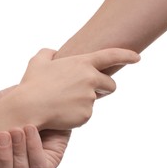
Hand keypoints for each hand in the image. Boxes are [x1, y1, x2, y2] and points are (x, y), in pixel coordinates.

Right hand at [3, 48, 139, 129]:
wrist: (29, 107)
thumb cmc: (32, 83)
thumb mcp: (38, 61)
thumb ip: (49, 53)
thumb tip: (55, 53)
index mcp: (83, 63)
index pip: (112, 56)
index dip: (127, 55)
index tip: (137, 58)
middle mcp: (91, 79)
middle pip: (110, 84)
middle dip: (103, 87)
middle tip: (85, 91)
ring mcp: (90, 98)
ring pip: (94, 101)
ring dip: (85, 101)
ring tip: (63, 102)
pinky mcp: (86, 115)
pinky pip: (85, 114)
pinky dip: (76, 114)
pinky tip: (61, 112)